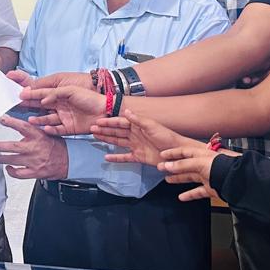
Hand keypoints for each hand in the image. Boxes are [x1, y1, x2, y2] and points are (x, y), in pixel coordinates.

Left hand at [0, 115, 68, 180]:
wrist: (69, 161)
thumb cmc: (56, 147)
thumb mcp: (46, 134)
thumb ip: (31, 132)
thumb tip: (16, 126)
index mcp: (38, 136)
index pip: (23, 127)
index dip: (11, 122)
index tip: (2, 119)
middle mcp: (35, 148)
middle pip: (13, 146)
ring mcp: (34, 161)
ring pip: (13, 160)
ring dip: (2, 159)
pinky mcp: (35, 172)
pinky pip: (19, 173)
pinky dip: (11, 171)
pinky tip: (8, 168)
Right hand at [20, 85, 103, 135]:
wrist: (105, 111)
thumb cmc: (89, 97)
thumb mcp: (70, 90)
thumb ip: (54, 93)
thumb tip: (42, 99)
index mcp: (60, 95)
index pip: (42, 93)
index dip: (31, 94)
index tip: (20, 95)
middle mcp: (60, 106)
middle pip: (42, 106)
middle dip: (31, 106)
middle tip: (19, 107)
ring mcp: (64, 117)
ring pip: (47, 119)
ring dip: (39, 120)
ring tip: (30, 120)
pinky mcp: (69, 128)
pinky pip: (57, 130)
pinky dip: (51, 130)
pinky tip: (45, 128)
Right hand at [95, 112, 230, 202]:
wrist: (178, 153)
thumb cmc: (167, 137)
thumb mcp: (152, 126)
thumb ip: (139, 120)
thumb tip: (125, 111)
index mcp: (138, 125)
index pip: (120, 122)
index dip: (108, 122)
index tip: (97, 121)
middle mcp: (135, 134)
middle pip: (116, 131)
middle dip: (104, 130)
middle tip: (91, 129)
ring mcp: (136, 146)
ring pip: (118, 142)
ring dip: (107, 140)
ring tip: (95, 138)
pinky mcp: (139, 157)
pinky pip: (125, 157)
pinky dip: (116, 158)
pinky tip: (107, 158)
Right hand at [157, 145, 224, 201]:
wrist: (237, 181)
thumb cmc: (222, 167)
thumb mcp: (200, 163)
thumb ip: (183, 165)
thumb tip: (168, 166)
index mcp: (202, 155)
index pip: (184, 152)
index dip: (173, 153)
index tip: (162, 155)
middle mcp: (205, 165)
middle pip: (185, 165)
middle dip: (173, 167)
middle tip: (161, 168)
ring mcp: (208, 177)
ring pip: (190, 177)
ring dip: (179, 179)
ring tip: (168, 180)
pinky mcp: (211, 188)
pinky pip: (197, 192)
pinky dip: (189, 194)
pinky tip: (182, 197)